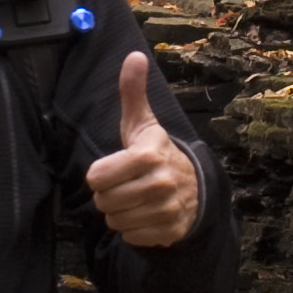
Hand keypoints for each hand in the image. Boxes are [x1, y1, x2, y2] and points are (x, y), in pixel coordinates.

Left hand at [88, 50, 202, 251]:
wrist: (195, 187)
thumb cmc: (157, 153)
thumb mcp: (143, 124)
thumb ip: (133, 93)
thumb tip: (134, 56)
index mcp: (148, 156)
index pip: (97, 177)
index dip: (101, 174)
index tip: (116, 167)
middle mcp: (160, 184)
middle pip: (103, 201)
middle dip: (109, 195)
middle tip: (125, 184)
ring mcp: (166, 210)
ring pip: (115, 221)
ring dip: (120, 212)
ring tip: (135, 198)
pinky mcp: (169, 232)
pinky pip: (130, 236)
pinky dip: (134, 229)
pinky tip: (145, 214)